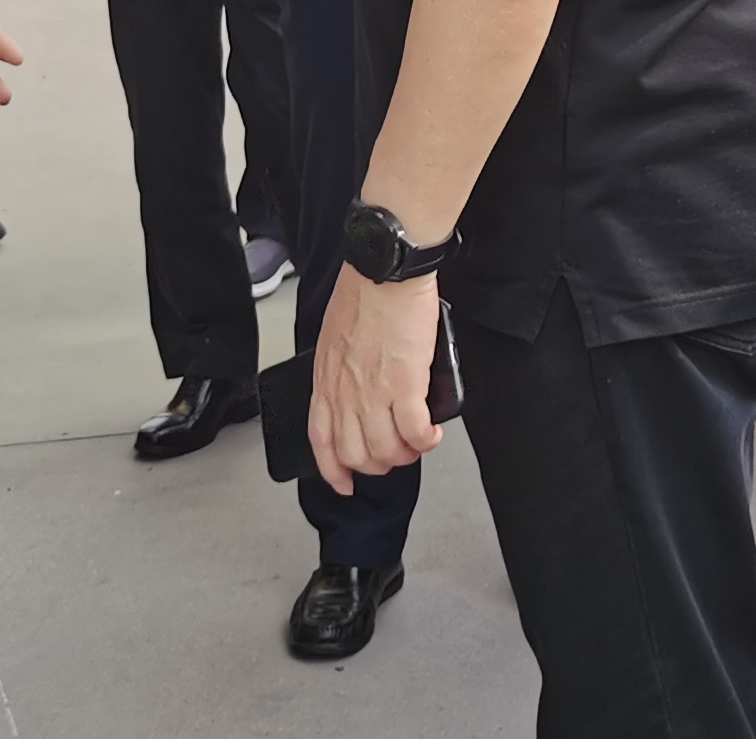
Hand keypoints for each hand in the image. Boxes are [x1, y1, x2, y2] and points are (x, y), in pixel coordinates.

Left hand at [308, 268, 445, 495]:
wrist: (385, 271)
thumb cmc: (364, 293)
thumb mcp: (334, 338)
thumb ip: (339, 370)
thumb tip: (354, 389)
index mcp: (325, 380)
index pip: (321, 441)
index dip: (333, 470)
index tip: (345, 483)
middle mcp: (345, 393)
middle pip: (355, 455)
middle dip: (378, 465)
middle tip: (395, 454)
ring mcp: (373, 393)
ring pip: (387, 453)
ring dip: (406, 456)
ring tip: (418, 442)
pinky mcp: (405, 386)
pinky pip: (415, 434)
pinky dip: (427, 442)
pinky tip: (433, 435)